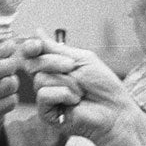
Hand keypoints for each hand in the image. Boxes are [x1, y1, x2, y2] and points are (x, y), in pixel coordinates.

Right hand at [21, 37, 145, 145]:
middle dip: (54, 62)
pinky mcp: (47, 114)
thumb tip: (37, 31)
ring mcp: (46, 99)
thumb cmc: (103, 86)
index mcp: (53, 67)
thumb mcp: (81, 59)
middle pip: (33, 64)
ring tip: (80, 92)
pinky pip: (43, 95)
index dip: (30, 47)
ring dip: (66, 82)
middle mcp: (47, 82)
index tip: (37, 45)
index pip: (31, 54)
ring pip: (40, 79)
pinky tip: (75, 102)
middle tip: (73, 67)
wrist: (115, 110)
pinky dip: (63, 94)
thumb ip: (56, 48)